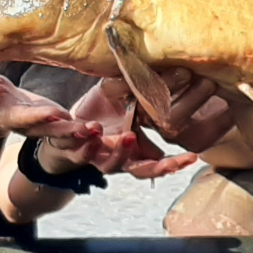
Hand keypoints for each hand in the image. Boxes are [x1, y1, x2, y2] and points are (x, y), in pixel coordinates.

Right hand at [0, 71, 101, 142]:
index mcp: (11, 116)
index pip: (25, 117)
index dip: (38, 116)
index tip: (53, 112)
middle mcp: (30, 126)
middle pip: (49, 130)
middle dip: (66, 132)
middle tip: (84, 130)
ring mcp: (44, 127)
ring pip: (63, 134)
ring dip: (80, 134)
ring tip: (97, 130)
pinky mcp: (56, 123)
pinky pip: (71, 130)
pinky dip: (85, 132)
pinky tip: (101, 129)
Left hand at [39, 69, 225, 178]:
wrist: (61, 124)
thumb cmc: (99, 112)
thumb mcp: (125, 102)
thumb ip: (146, 98)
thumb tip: (179, 82)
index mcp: (131, 151)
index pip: (156, 163)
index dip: (173, 164)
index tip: (192, 158)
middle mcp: (116, 159)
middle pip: (139, 171)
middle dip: (156, 168)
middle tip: (168, 162)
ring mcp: (95, 157)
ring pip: (110, 164)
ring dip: (120, 152)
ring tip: (128, 137)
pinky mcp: (72, 150)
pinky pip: (79, 150)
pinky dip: (86, 141)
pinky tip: (93, 128)